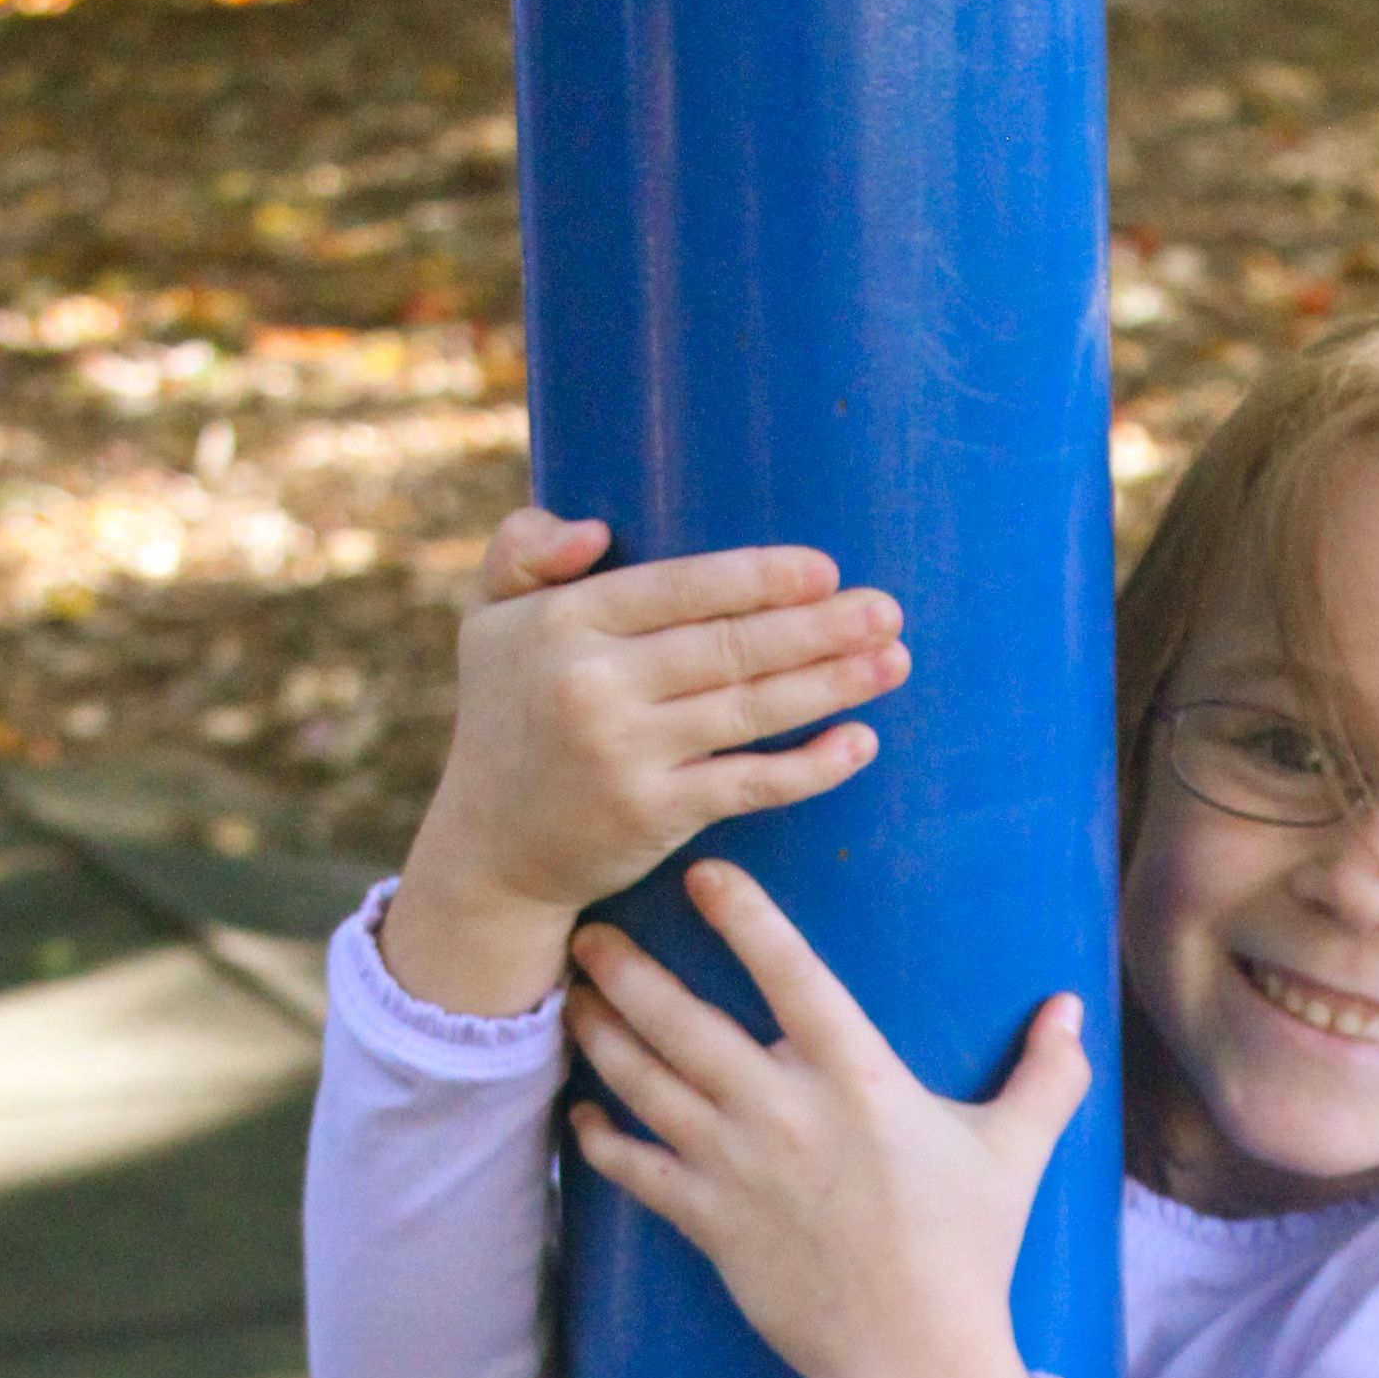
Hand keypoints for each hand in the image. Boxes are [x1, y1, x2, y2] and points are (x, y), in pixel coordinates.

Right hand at [382, 509, 910, 1015]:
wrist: (490, 848)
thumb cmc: (505, 716)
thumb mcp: (486, 619)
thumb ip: (522, 548)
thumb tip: (596, 529)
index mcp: (564, 622)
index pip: (680, 588)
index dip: (758, 578)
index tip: (824, 571)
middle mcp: (593, 683)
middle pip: (728, 646)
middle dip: (818, 627)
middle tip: (887, 610)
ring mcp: (625, 753)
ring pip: (749, 709)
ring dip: (832, 685)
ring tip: (893, 661)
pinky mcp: (653, 814)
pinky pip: (749, 784)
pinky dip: (810, 767)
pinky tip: (861, 743)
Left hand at [565, 860, 1089, 1377]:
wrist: (916, 1359)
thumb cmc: (969, 1250)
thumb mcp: (1017, 1152)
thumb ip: (1046, 1074)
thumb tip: (1071, 1009)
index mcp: (858, 1078)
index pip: (791, 973)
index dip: (744, 917)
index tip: (703, 876)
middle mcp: (784, 1111)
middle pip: (685, 1020)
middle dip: (628, 970)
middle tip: (587, 933)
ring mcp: (737, 1168)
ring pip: (646, 1084)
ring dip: (602, 1035)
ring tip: (573, 998)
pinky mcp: (709, 1223)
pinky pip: (636, 1171)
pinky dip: (600, 1141)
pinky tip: (579, 1115)